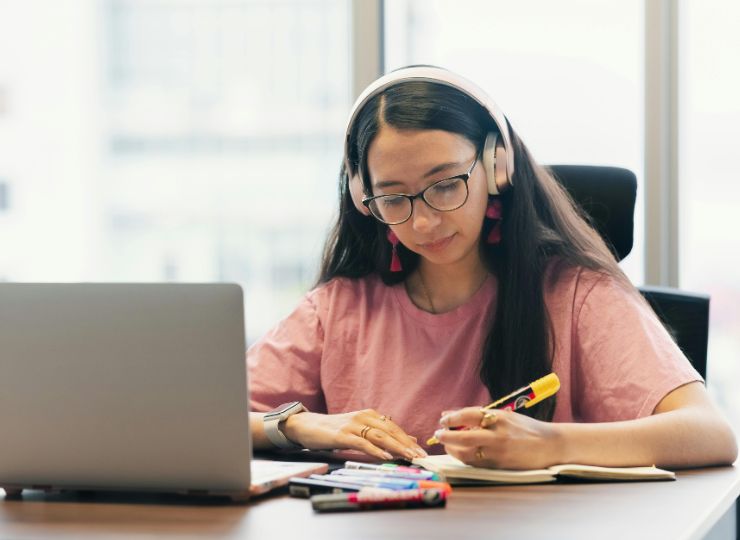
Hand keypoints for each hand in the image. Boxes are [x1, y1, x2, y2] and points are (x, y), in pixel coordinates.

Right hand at [282, 409, 427, 460]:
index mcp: (370, 415)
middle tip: (420, 456)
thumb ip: (382, 434)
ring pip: (379, 436)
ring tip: (409, 456)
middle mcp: (363, 417)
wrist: (308, 426)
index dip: (408, 439)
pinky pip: (362, 443)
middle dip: (407, 444)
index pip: (394, 428)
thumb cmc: (335, 430)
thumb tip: (409, 439)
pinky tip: (386, 456)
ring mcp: (353, 426)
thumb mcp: (360, 430)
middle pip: (390, 431)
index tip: (421, 451)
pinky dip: (375, 450)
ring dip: (396, 447)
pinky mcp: (342, 435)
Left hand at [433, 407, 562, 469]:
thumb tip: (452, 416)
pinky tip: (460, 453)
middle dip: (447, 436)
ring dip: (453, 449)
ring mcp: (499, 453)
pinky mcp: (500, 466)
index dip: (453, 417)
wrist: (550, 446)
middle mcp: (499, 436)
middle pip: (465, 436)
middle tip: (438, 434)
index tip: (443, 419)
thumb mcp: (505, 416)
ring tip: (447, 445)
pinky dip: (464, 458)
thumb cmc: (525, 428)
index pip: (470, 415)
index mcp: (500, 418)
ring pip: (467, 453)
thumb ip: (481, 416)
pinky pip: (476, 463)